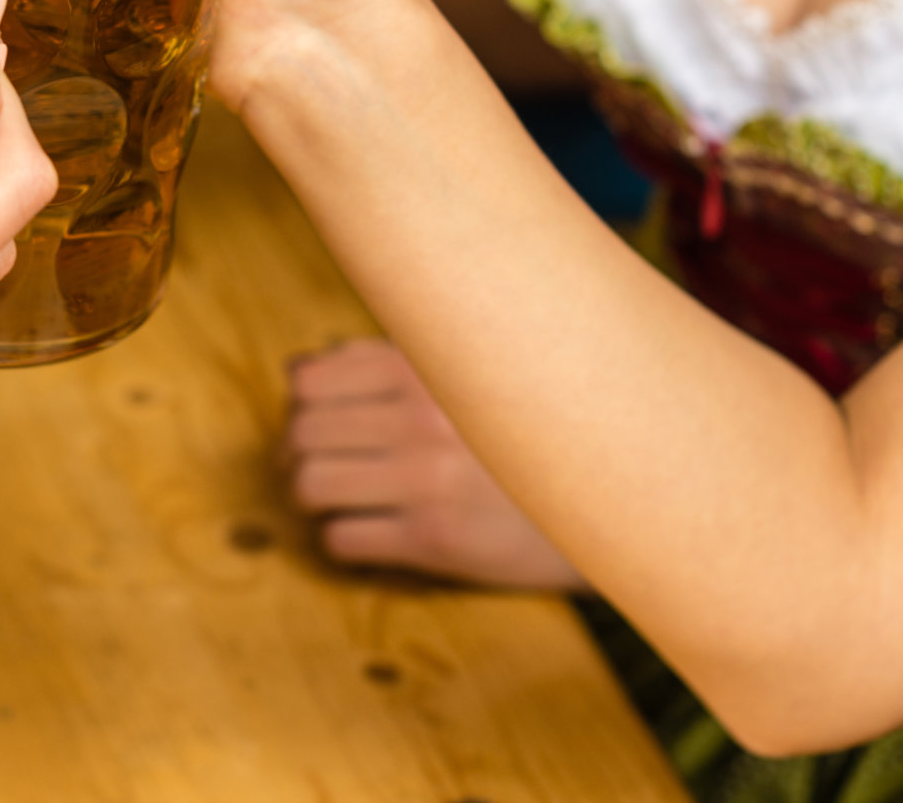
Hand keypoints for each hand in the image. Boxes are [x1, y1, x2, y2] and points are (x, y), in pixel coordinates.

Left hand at [286, 340, 586, 589]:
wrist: (605, 500)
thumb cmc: (519, 435)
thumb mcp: (464, 377)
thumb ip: (386, 364)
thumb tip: (297, 370)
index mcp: (423, 367)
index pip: (307, 380)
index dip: (301, 404)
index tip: (319, 421)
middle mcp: (421, 416)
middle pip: (301, 433)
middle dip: (297, 455)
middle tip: (319, 467)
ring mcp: (427, 478)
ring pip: (310, 485)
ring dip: (313, 498)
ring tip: (336, 501)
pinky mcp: (435, 538)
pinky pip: (342, 539)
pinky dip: (342, 539)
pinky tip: (368, 533)